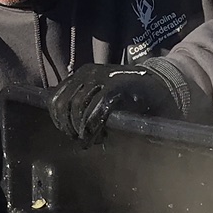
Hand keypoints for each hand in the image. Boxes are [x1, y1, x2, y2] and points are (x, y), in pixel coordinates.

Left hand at [48, 62, 180, 143]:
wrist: (156, 88)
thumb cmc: (127, 96)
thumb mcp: (99, 93)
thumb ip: (83, 102)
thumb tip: (63, 122)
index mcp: (81, 74)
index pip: (56, 96)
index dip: (57, 119)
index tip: (66, 131)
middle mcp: (88, 73)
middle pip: (64, 103)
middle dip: (67, 126)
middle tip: (78, 139)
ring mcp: (102, 78)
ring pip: (77, 107)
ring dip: (80, 129)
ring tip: (89, 140)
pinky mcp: (115, 87)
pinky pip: (95, 109)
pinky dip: (93, 127)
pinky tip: (99, 137)